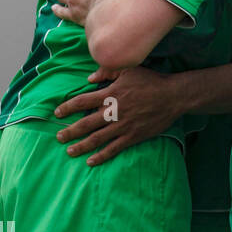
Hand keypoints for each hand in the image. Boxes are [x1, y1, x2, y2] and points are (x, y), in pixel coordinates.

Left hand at [53, 66, 183, 165]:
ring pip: (97, 138)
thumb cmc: (151, 81)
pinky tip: (91, 161)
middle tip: (58, 137)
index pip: (82, 101)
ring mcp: (123, 125)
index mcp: (110, 94)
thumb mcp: (129, 70)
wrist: (174, 96)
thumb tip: (89, 78)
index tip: (57, 112)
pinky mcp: (133, 136)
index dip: (68, 107)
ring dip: (81, 146)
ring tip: (70, 151)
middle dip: (70, 131)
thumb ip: (107, 72)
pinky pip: (114, 148)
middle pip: (86, 123)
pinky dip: (102, 156)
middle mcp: (113, 112)